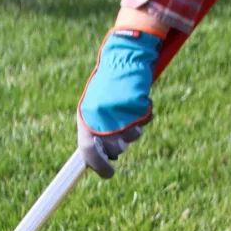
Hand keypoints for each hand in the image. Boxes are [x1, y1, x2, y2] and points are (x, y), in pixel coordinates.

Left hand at [77, 27, 161, 177]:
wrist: (123, 57)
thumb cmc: (107, 85)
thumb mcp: (93, 108)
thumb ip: (93, 133)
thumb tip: (94, 162)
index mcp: (86, 118)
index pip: (88, 152)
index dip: (99, 167)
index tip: (109, 173)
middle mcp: (101, 117)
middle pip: (113, 149)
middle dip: (119, 146)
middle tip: (120, 132)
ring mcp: (120, 112)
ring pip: (131, 137)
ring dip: (133, 131)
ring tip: (128, 112)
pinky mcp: (137, 105)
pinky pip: (144, 123)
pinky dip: (144, 117)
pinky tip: (137, 103)